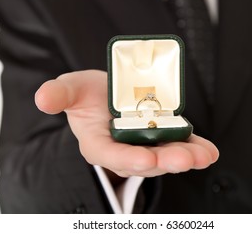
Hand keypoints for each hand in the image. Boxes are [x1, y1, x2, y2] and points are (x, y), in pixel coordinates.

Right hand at [35, 70, 218, 177]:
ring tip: (202, 156)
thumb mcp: (71, 89)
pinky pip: (178, 146)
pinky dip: (195, 149)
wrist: (107, 95)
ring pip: (165, 156)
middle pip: (143, 160)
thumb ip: (59, 94)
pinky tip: (208, 152)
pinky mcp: (162, 138)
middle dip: (164, 161)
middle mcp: (123, 150)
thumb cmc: (87, 95)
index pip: (110, 156)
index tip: (145, 158)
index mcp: (97, 143)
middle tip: (183, 159)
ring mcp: (145, 145)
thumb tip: (43, 98)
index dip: (127, 159)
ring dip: (184, 158)